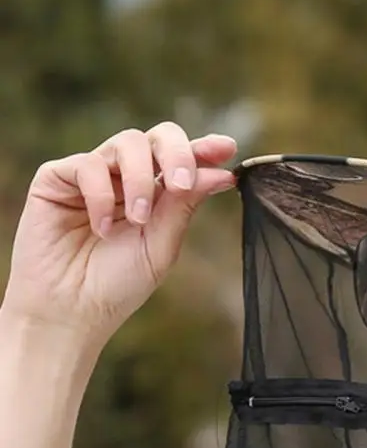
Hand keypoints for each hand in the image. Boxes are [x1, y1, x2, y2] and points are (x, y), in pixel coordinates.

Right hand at [4, 122, 236, 344]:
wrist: (70, 310)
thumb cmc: (117, 285)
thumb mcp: (161, 246)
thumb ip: (184, 206)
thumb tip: (222, 173)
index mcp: (157, 195)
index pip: (182, 161)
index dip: (204, 149)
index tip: (227, 148)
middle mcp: (126, 178)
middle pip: (158, 137)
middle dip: (177, 153)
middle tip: (181, 184)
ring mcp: (94, 175)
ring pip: (127, 143)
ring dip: (140, 180)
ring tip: (138, 219)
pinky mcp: (57, 178)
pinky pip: (88, 164)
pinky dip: (100, 194)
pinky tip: (102, 227)